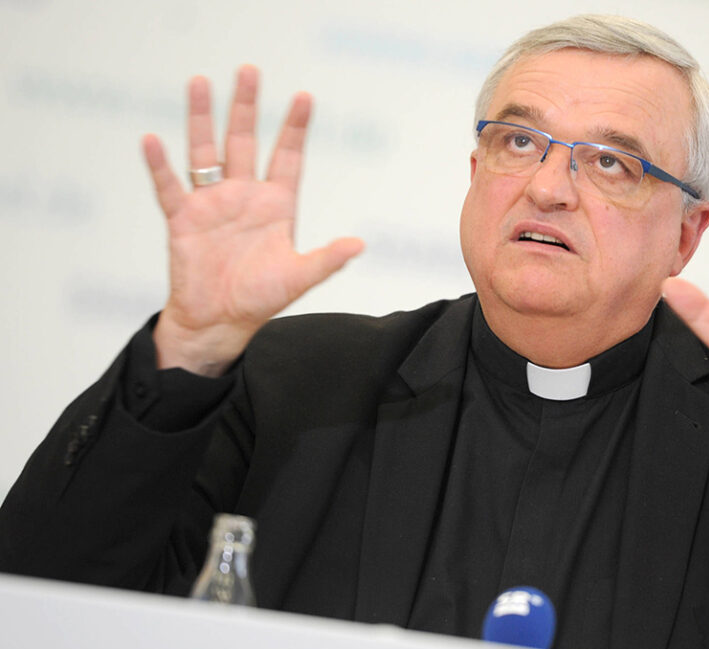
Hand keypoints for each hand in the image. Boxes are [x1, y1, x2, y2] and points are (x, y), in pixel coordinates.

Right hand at [144, 66, 362, 375]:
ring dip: (202, 118)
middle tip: (249, 70)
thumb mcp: (298, 278)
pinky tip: (153, 140)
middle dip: (247, 106)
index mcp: (276, 206)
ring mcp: (212, 204)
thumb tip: (360, 245)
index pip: (288, 157)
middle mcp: (244, 196)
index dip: (295, 128)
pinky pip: (169, 187)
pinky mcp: (183, 219)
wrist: (219, 322)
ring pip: (205, 151)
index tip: (305, 96)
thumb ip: (327, 260)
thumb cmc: (260, 299)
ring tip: (199, 82)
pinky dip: (160, 166)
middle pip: (245, 141)